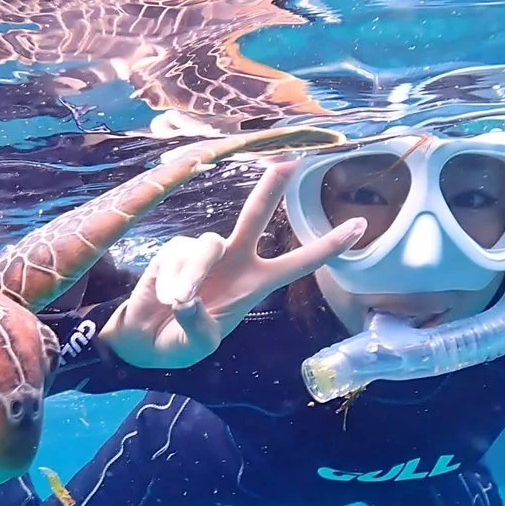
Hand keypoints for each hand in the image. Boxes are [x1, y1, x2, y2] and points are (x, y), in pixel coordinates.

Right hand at [99, 161, 365, 368]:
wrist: (144, 341)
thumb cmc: (179, 343)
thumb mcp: (199, 343)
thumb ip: (198, 322)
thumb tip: (185, 297)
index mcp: (256, 284)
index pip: (300, 262)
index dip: (329, 245)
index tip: (360, 226)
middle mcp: (235, 261)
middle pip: (257, 217)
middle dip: (271, 189)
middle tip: (289, 162)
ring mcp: (205, 253)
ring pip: (208, 246)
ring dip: (192, 276)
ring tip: (177, 303)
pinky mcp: (175, 250)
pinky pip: (178, 256)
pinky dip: (169, 280)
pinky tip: (163, 297)